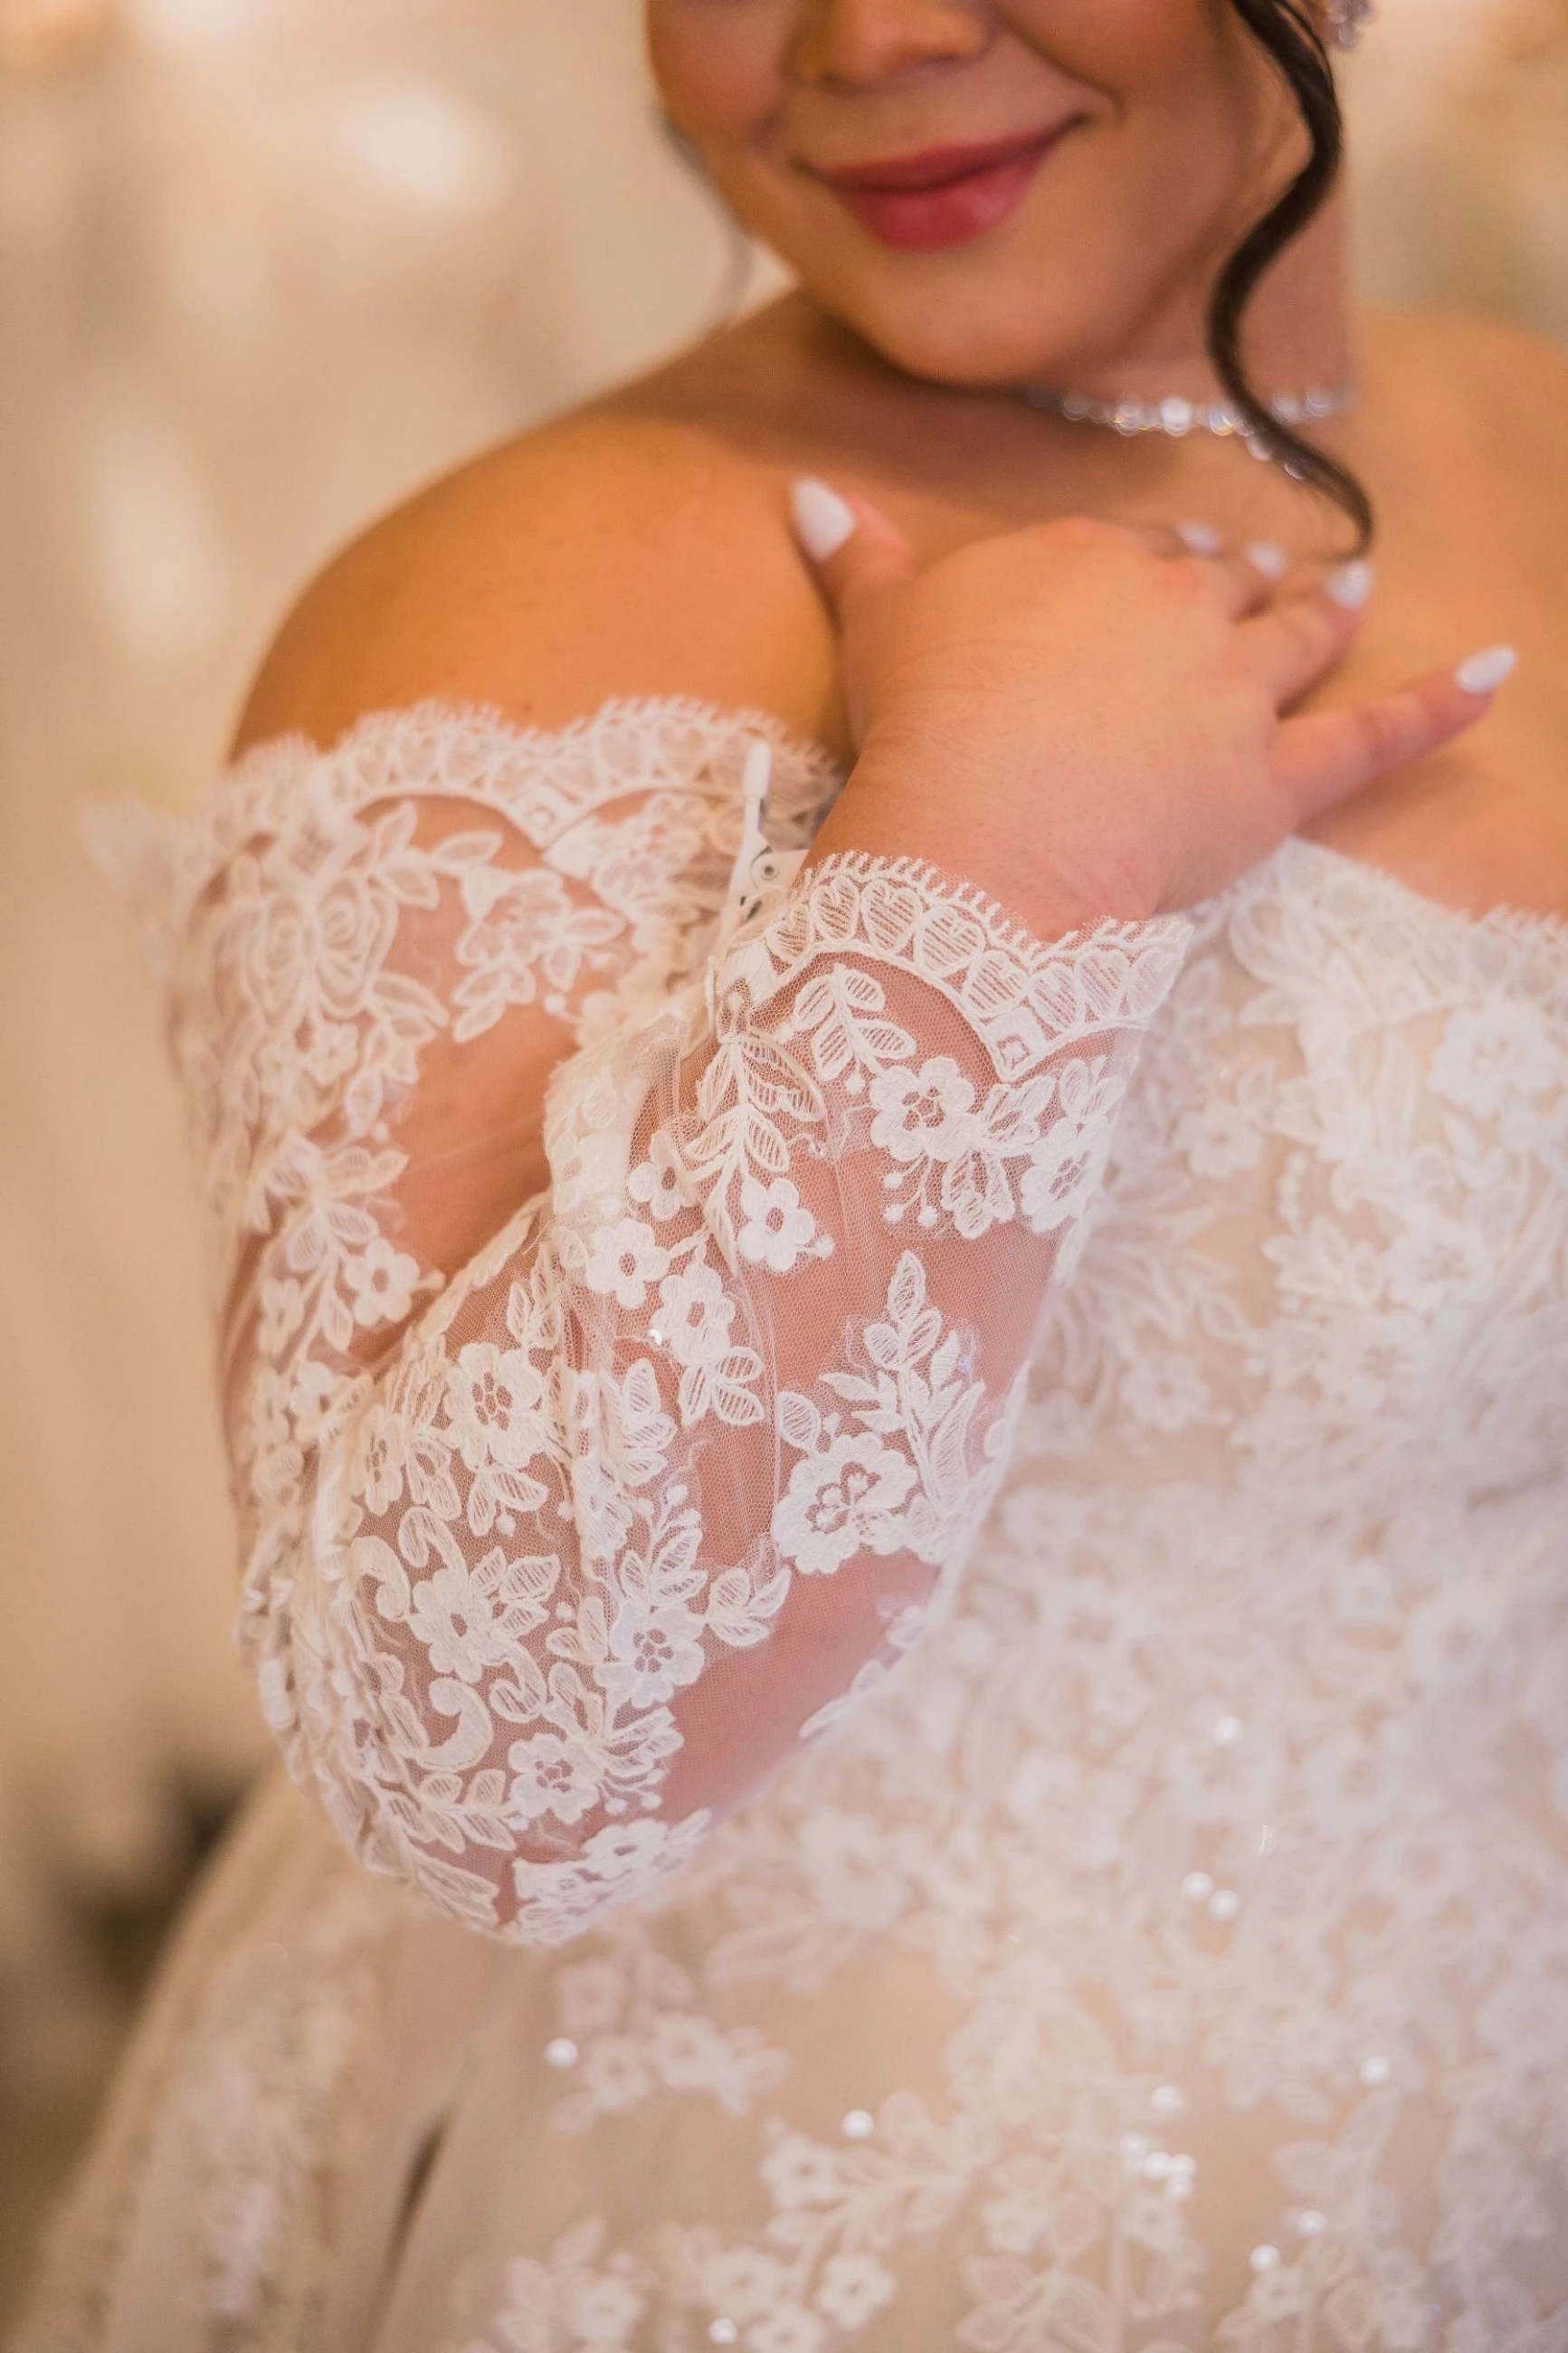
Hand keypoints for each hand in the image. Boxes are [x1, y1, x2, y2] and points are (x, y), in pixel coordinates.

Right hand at [791, 483, 1506, 933]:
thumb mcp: (877, 628)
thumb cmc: (920, 729)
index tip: (1141, 582)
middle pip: (1221, 584)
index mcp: (1087, 561)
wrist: (976, 837)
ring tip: (1356, 587)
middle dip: (1237, 583)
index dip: (1140, 570)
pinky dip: (1437, 706)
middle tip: (1250, 585)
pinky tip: (1495, 672)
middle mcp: (1176, 607)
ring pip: (1296, 636)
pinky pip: (1371, 740)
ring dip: (1327, 608)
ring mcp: (1234, 691)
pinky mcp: (1273, 782)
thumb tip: (807, 494)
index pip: (1130, 553)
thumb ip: (858, 557)